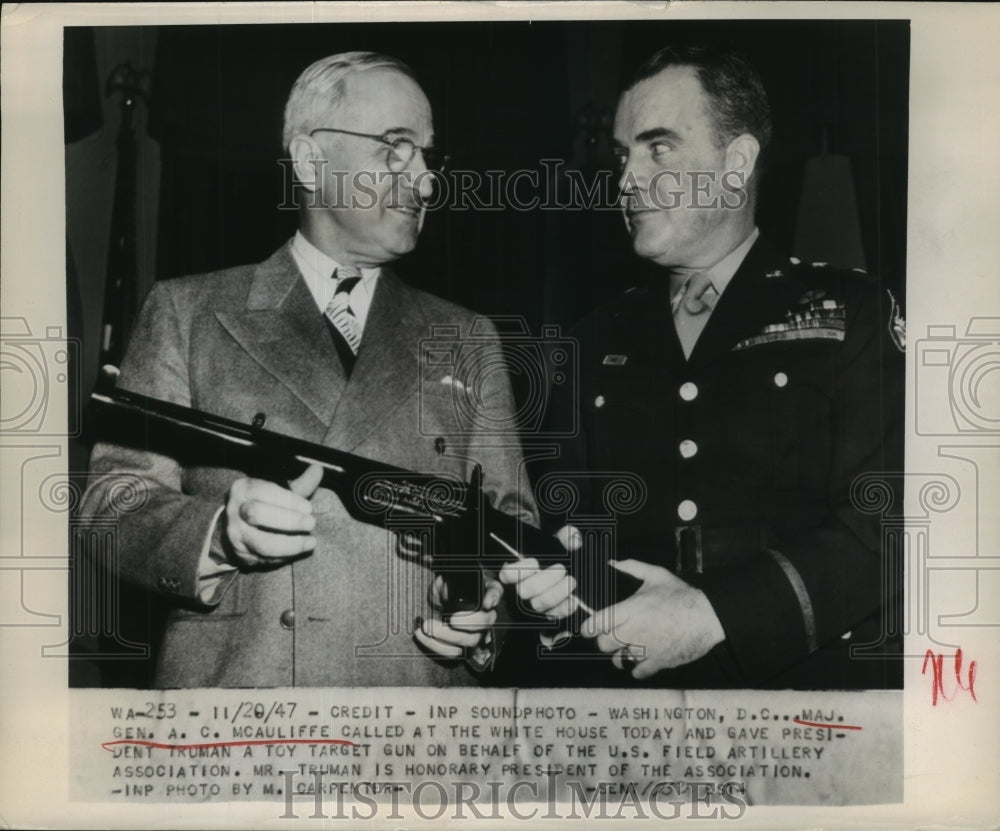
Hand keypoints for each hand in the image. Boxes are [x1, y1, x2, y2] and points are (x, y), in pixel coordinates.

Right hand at [222, 463, 322, 567]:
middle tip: (311, 523)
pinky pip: (265, 558)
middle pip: (258, 515)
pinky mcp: (241, 554)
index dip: (287, 500)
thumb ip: (299, 484)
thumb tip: (318, 469)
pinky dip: (286, 556)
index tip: (308, 507)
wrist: (238, 526)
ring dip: (290, 544)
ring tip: (310, 542)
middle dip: (289, 521)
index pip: (263, 491)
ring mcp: (236, 534)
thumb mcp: (279, 491)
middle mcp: (235, 510)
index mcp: (243, 489)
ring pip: (262, 543)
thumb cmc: (264, 504)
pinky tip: (299, 550)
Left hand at [413, 575, 502, 659]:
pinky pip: (453, 652)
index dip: (492, 598)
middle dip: (467, 623)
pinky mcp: (461, 646)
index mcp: (484, 591)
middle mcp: (485, 613)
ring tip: (427, 627)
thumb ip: (448, 584)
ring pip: (470, 642)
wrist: (435, 603)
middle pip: (485, 623)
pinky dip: (435, 645)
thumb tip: (448, 594)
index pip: (495, 592)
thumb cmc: (444, 587)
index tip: (486, 603)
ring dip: (447, 637)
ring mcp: (475, 632)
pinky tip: (421, 634)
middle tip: (450, 619)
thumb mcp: (444, 580)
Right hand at [498, 525, 581, 619]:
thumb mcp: (563, 543)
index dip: (518, 570)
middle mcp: (524, 588)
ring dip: (555, 594)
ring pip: (538, 605)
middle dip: (544, 580)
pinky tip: (574, 600)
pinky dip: (564, 608)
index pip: (507, 574)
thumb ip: (566, 537)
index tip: (535, 563)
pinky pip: (553, 615)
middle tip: (561, 569)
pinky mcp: (549, 613)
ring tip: (571, 581)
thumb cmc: (561, 556)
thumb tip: (573, 539)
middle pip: (524, 591)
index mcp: (520, 570)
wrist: (572, 569)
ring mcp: (535, 603)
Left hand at [584, 559, 725, 679]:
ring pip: (619, 660)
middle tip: (610, 637)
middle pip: (605, 644)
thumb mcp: (656, 575)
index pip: (598, 623)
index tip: (589, 629)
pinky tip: (640, 661)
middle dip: (605, 641)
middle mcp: (634, 631)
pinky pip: (638, 672)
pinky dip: (636, 668)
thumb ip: (632, 567)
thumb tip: (613, 563)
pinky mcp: (659, 662)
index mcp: (631, 609)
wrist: (708, 616)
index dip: (589, 628)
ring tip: (624, 651)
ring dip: (619, 656)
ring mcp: (646, 649)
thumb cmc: (682, 595)